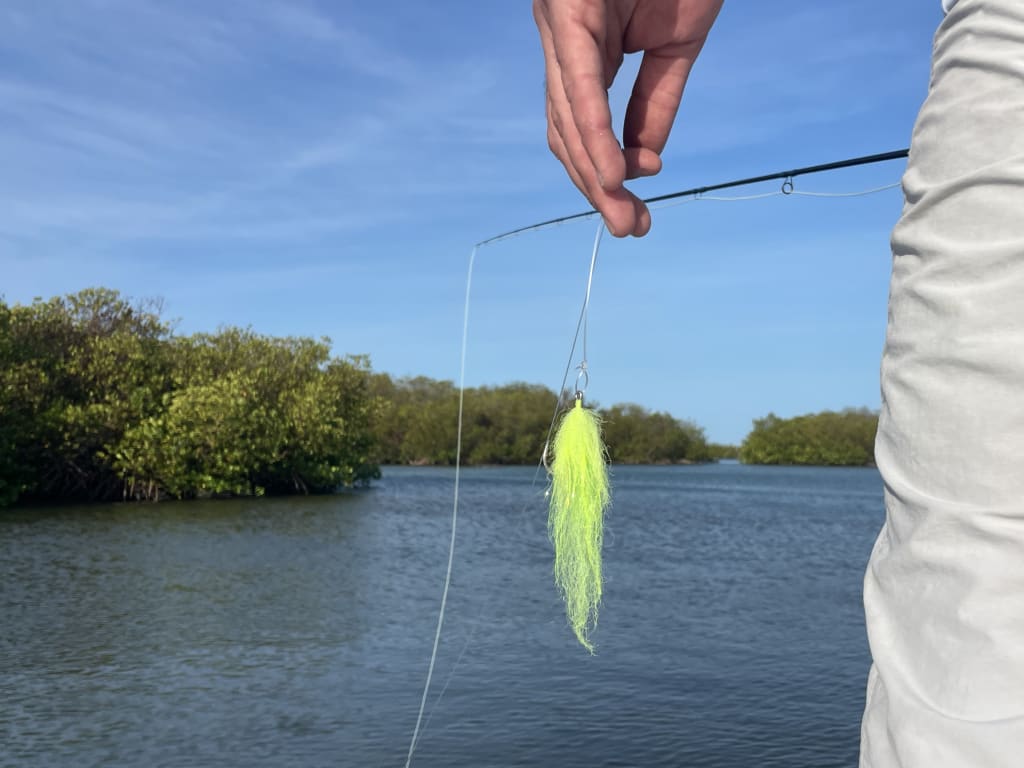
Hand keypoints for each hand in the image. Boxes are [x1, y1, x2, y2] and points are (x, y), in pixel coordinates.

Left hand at [534, 0, 722, 236]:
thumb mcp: (675, 45)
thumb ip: (655, 102)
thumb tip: (642, 163)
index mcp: (584, 50)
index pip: (580, 129)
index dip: (604, 174)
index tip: (636, 213)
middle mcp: (563, 44)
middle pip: (566, 135)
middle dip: (598, 190)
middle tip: (633, 230)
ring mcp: (560, 28)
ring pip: (567, 120)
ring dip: (595, 177)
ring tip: (626, 218)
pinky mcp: (567, 12)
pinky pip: (578, 85)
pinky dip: (594, 134)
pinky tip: (609, 176)